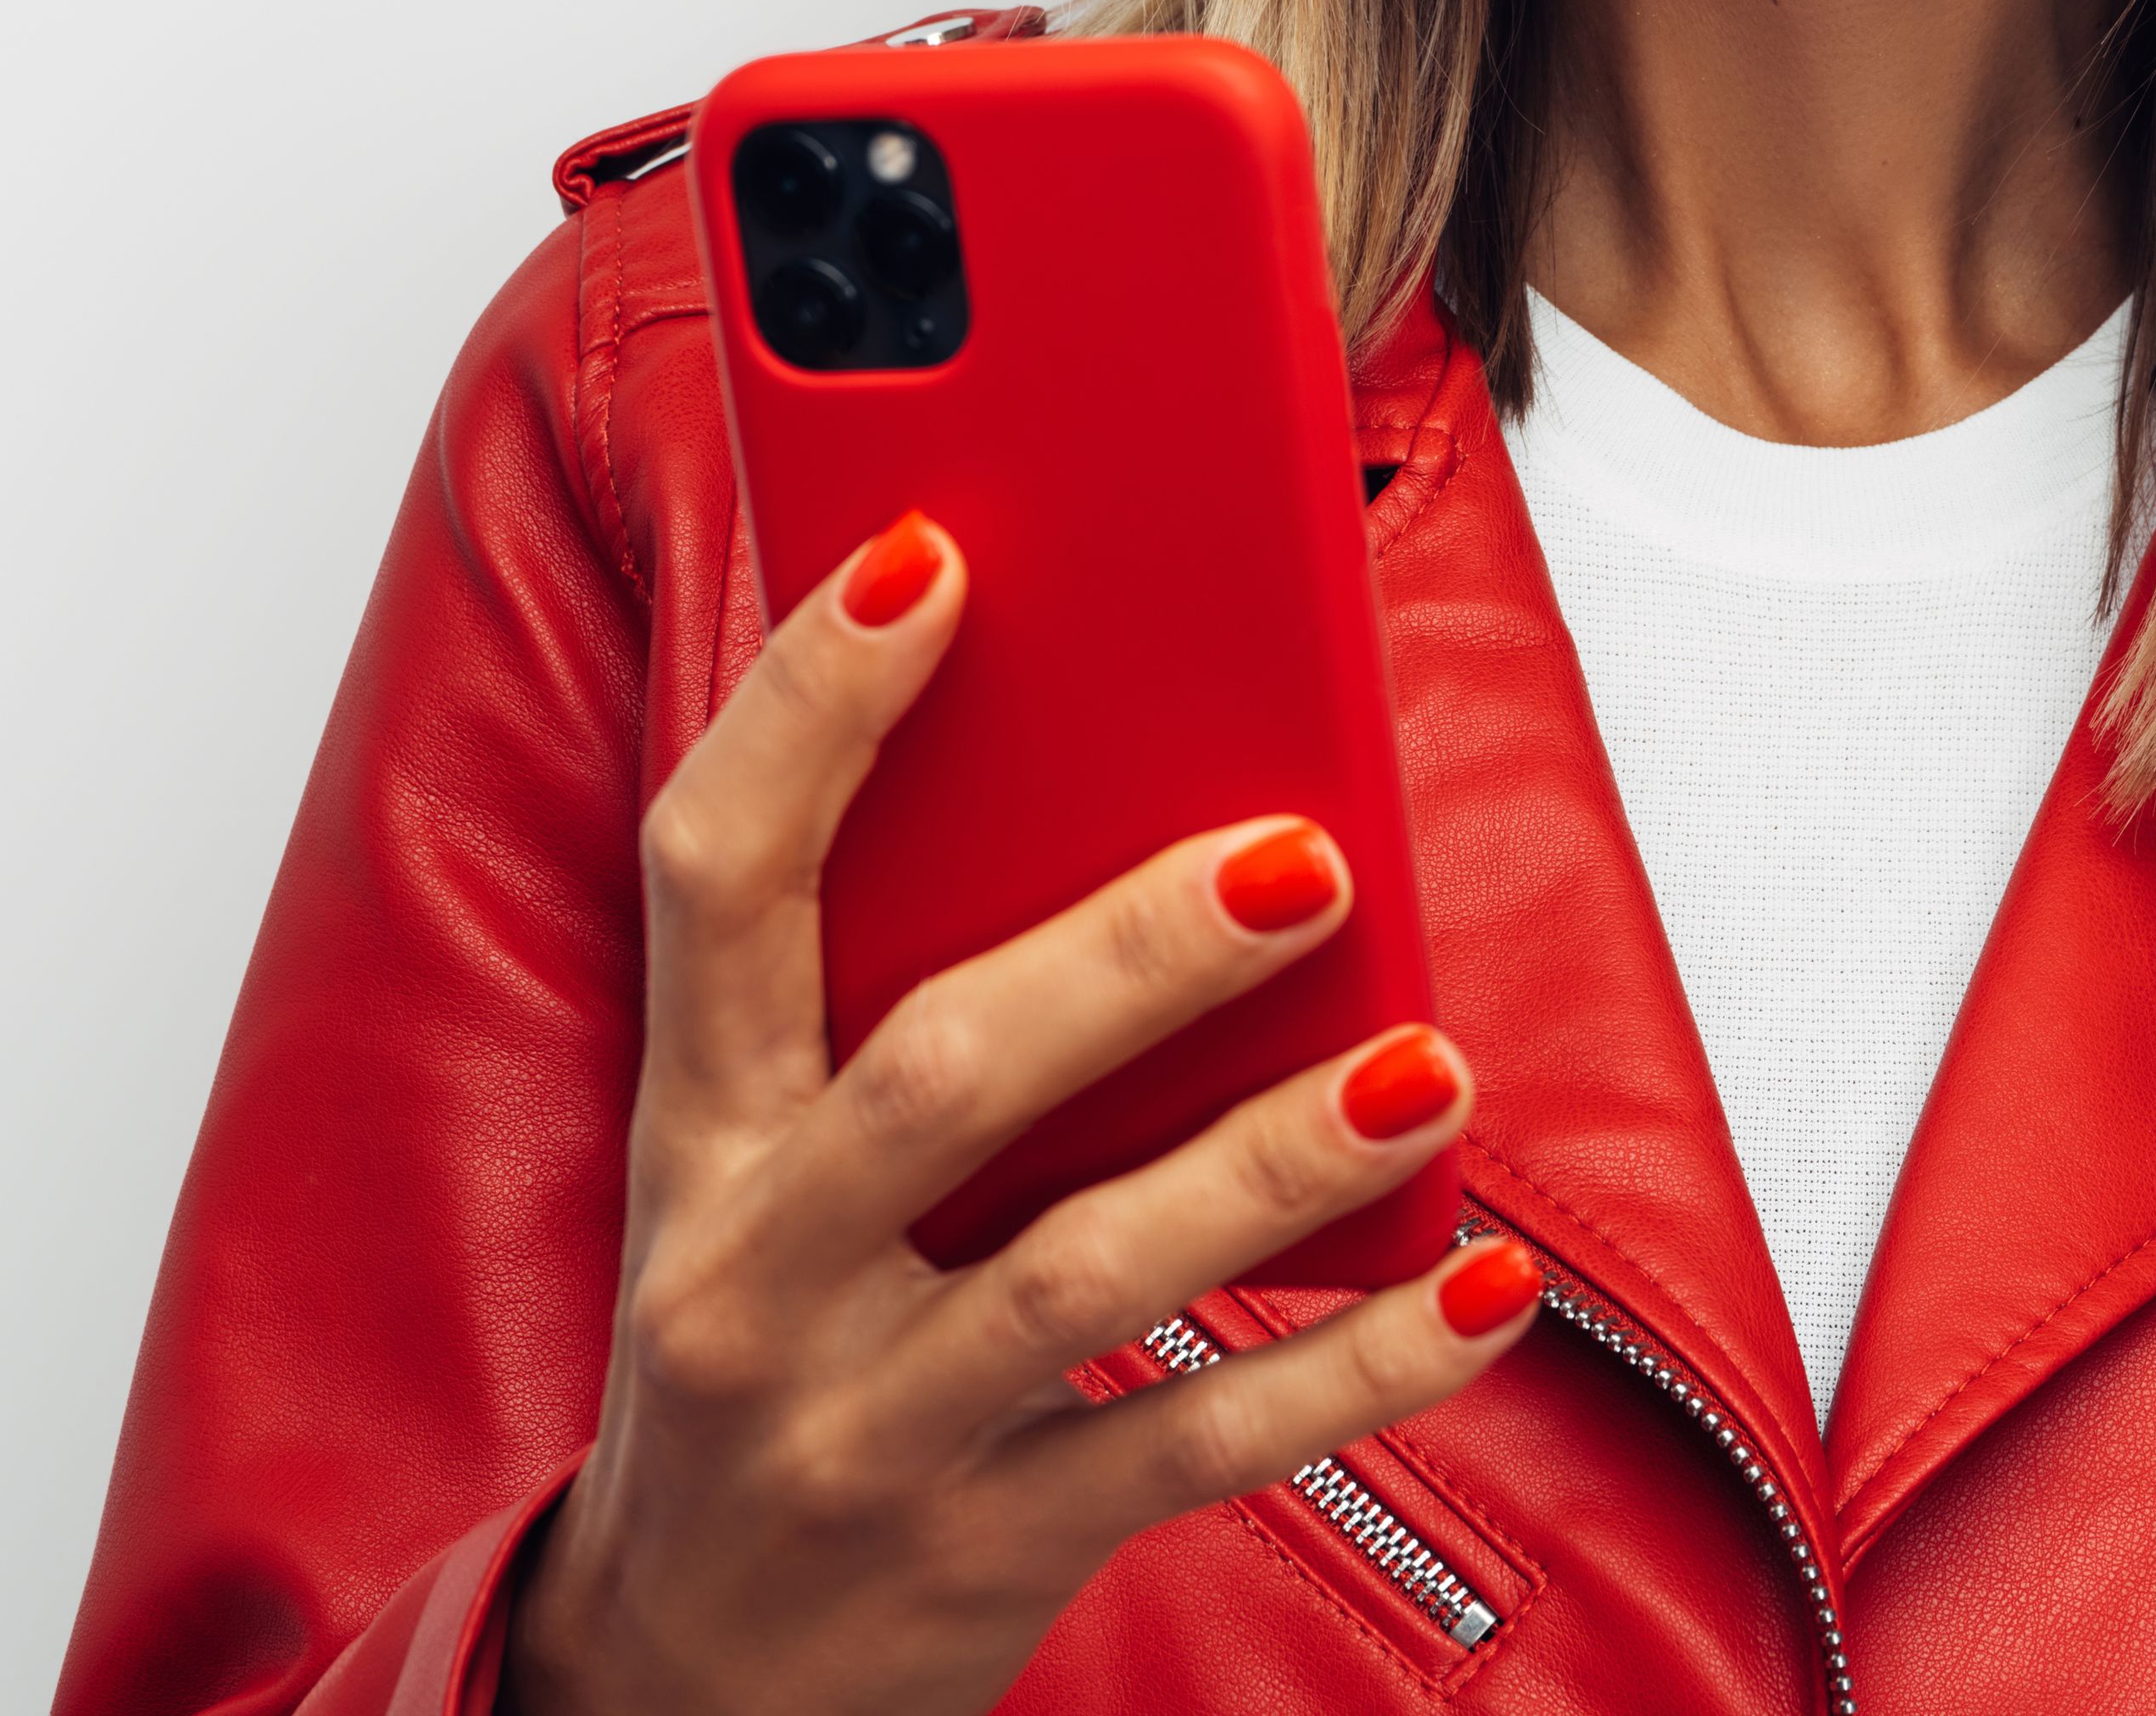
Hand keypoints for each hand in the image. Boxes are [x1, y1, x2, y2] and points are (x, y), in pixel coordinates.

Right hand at [501, 518, 1540, 1715]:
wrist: (672, 1676)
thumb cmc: (768, 1328)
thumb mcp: (764, 1154)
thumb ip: (885, 977)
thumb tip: (1111, 745)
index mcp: (699, 1119)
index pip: (715, 873)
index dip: (809, 708)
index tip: (934, 552)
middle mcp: (752, 1268)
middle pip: (939, 1079)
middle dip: (1127, 958)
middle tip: (1303, 854)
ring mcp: (864, 1423)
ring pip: (1083, 1273)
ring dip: (1271, 1164)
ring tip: (1429, 1067)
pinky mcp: (984, 1552)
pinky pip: (1193, 1446)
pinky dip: (1356, 1371)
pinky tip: (1483, 1282)